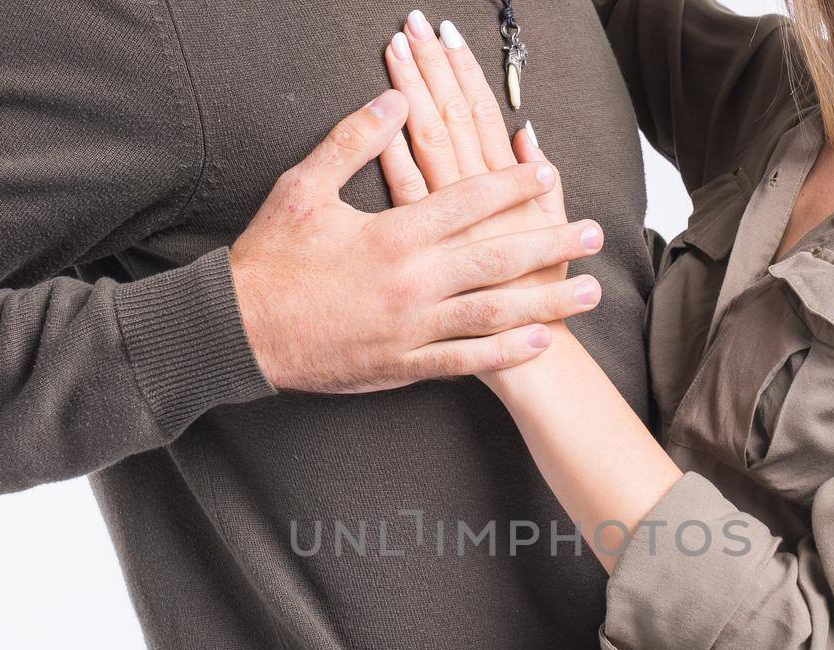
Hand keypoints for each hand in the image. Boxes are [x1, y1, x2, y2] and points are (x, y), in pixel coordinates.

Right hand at [228, 90, 602, 392]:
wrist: (240, 330)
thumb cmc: (270, 257)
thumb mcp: (303, 187)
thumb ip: (352, 141)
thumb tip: (396, 100)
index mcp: (392, 234)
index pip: (467, 201)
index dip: (512, 186)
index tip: (547, 176)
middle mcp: (411, 282)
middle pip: (496, 257)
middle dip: (551, 244)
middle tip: (594, 234)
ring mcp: (411, 328)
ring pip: (494, 313)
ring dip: (546, 301)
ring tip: (589, 291)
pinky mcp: (402, 364)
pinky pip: (464, 361)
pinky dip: (505, 352)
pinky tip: (539, 341)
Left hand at [381, 12, 599, 299]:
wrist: (521, 362)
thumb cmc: (535, 305)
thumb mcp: (551, 242)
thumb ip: (543, 189)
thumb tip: (523, 134)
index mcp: (505, 196)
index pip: (480, 117)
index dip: (463, 74)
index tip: (447, 35)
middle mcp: (475, 205)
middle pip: (450, 120)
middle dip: (434, 70)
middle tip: (416, 24)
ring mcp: (445, 226)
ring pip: (427, 145)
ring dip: (411, 95)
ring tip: (397, 50)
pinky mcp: (417, 254)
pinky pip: (404, 194)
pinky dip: (392, 154)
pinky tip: (381, 120)